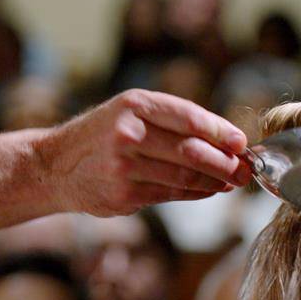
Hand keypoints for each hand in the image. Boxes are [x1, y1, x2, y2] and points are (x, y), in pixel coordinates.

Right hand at [0, 89, 252, 229]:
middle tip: (245, 170)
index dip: (221, 133)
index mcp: (134, 104)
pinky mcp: (125, 194)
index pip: (189, 118)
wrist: (55, 165)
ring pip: (185, 176)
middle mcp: (128, 132)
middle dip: (225, 163)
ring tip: (232, 182)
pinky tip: (209, 191)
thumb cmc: (104, 134)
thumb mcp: (131, 112)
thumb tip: (228, 142)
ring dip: (215, 182)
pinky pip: (172, 194)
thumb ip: (174, 121)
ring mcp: (125, 165)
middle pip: (192, 151)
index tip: (242, 144)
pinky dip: (196, 194)